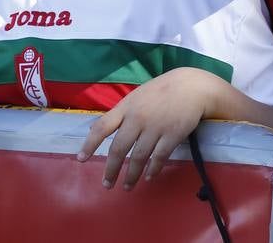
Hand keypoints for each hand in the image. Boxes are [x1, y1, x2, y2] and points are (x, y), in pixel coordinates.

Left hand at [76, 68, 223, 189]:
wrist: (191, 86)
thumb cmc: (161, 91)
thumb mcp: (135, 96)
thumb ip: (117, 113)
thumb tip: (95, 129)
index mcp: (126, 107)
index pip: (103, 127)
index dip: (90, 144)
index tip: (81, 159)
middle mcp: (138, 118)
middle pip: (119, 148)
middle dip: (111, 169)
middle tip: (107, 184)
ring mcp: (155, 127)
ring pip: (138, 157)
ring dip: (131, 175)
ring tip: (127, 186)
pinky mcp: (172, 135)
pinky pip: (159, 157)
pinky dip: (152, 169)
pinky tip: (149, 177)